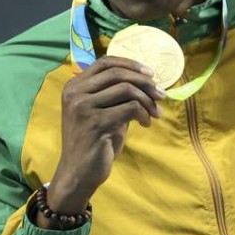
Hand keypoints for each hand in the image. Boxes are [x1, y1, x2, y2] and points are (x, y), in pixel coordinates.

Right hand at [43, 56, 164, 221]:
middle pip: (118, 73)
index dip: (131, 64)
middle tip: (161, 94)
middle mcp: (75, 93)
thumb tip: (147, 81)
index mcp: (74, 86)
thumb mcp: (101, 112)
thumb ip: (114, 95)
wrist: (78, 173)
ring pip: (126, 89)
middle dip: (145, 82)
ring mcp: (83, 107)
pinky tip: (146, 124)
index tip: (150, 74)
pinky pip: (130, 108)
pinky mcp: (95, 123)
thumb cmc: (92, 142)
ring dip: (147, 100)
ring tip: (155, 113)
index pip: (105, 62)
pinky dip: (143, 114)